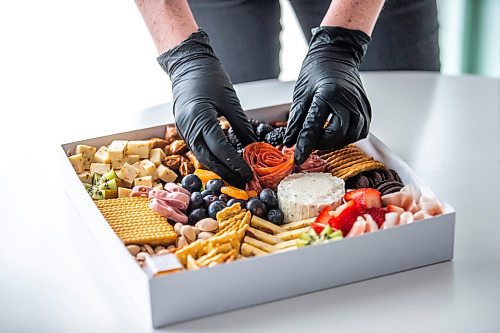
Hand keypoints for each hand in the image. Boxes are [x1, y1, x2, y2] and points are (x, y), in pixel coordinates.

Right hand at [158, 29, 255, 185]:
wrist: (187, 64)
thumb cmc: (209, 76)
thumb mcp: (230, 100)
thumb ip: (241, 125)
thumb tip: (254, 146)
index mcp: (200, 118)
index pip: (219, 149)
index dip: (234, 163)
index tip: (248, 174)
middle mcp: (187, 127)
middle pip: (208, 158)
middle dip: (226, 172)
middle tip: (242, 182)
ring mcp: (183, 129)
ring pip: (201, 156)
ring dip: (218, 167)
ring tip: (235, 176)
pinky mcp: (183, 128)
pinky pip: (197, 148)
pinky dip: (211, 156)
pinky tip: (223, 162)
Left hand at [284, 26, 371, 164]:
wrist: (336, 54)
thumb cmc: (318, 69)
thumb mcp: (301, 94)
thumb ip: (296, 120)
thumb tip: (290, 141)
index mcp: (328, 94)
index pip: (314, 127)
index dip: (305, 145)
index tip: (299, 157)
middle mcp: (348, 100)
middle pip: (337, 135)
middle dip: (322, 143)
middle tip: (311, 141)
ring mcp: (360, 105)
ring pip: (351, 136)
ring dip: (336, 141)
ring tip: (323, 136)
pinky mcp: (366, 108)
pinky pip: (360, 131)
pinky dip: (348, 136)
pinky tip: (337, 132)